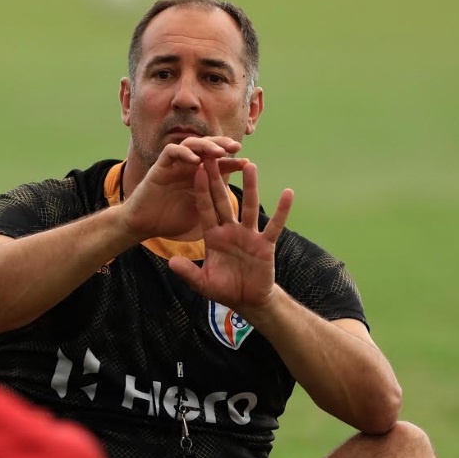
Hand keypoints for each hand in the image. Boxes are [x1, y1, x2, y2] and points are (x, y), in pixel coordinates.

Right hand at [122, 136, 247, 239]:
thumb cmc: (171, 221)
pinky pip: (171, 152)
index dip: (233, 162)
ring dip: (205, 146)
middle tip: (236, 147)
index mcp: (199, 176)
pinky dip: (183, 153)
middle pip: (207, 148)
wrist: (144, 225)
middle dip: (222, 145)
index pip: (218, 163)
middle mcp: (187, 167)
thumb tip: (238, 208)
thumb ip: (214, 205)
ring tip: (219, 151)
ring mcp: (173, 165)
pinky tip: (194, 159)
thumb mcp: (199, 214)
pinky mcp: (159, 166)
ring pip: (191, 144)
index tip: (247, 163)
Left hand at [169, 159, 293, 316]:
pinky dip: (282, 210)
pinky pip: (275, 225)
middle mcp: (230, 231)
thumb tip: (171, 262)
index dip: (200, 191)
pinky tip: (288, 193)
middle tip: (214, 156)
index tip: (195, 170)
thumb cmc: (225, 290)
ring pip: (249, 207)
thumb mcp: (204, 283)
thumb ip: (189, 273)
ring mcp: (249, 236)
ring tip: (249, 165)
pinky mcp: (265, 244)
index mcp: (213, 237)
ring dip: (250, 187)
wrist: (248, 301)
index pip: (205, 210)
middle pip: (224, 201)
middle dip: (218, 180)